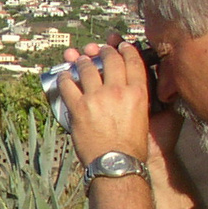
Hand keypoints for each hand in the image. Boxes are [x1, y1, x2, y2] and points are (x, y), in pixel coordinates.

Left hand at [57, 37, 151, 164]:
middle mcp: (118, 91)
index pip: (133, 61)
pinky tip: (64, 75)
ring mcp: (96, 98)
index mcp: (138, 93)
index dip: (126, 49)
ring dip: (81, 61)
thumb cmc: (131, 147)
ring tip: (78, 58)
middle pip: (110, 60)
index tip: (121, 45)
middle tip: (98, 49)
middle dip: (103, 50)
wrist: (115, 164)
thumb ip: (138, 98)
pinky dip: (65, 78)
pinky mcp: (79, 107)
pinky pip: (68, 85)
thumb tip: (129, 88)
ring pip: (87, 68)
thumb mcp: (144, 117)